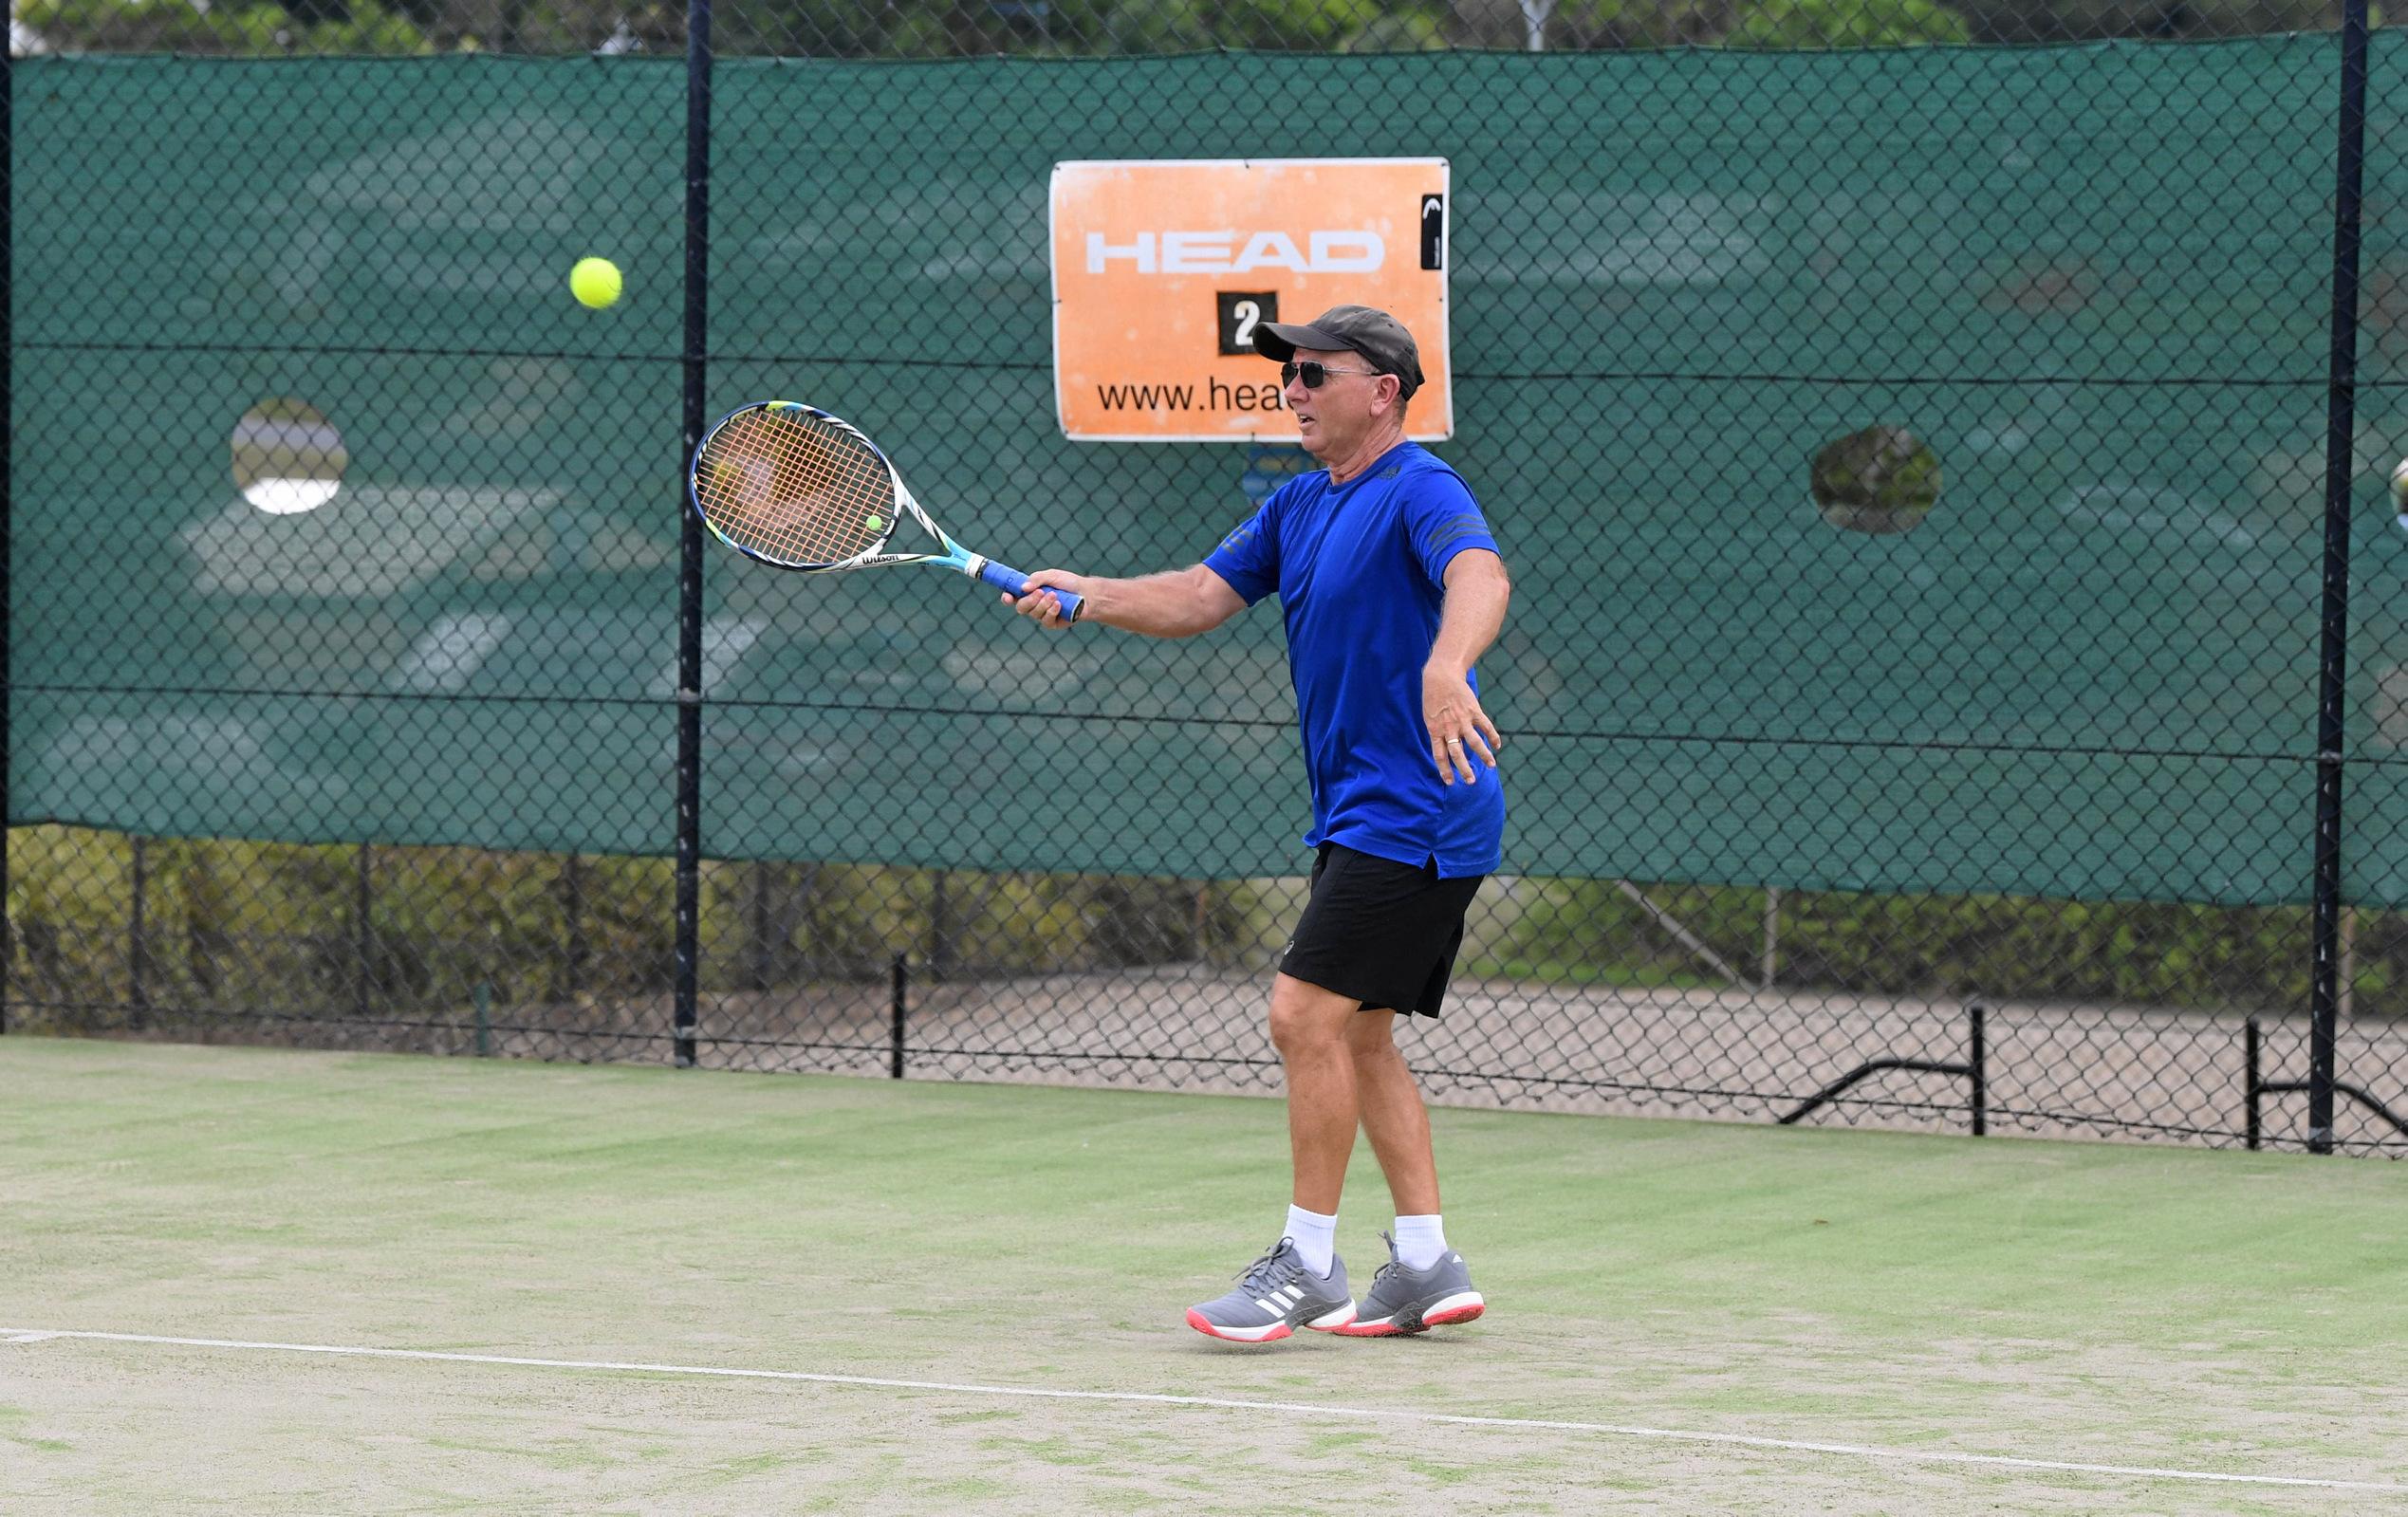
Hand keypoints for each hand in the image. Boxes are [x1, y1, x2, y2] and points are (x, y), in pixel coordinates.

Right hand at [1006, 569, 1088, 630]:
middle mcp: (1034, 604)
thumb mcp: (1052, 575)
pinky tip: (1059, 604)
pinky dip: (1052, 611)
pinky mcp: (1052, 623)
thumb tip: (1023, 588)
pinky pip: (1046, 620)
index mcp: (1030, 592)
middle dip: (1029, 600)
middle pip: (1021, 607)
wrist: (1087, 594)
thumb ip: (1036, 579)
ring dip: (1044, 604)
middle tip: (1040, 592)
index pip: (1013, 596)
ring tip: (1055, 595)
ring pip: (1033, 613)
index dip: (1007, 597)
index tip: (1007, 597)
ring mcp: (1042, 615)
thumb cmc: (1068, 583)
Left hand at [1423, 662, 1501, 785]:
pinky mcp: (1474, 711)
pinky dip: (1493, 736)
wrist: (1441, 676)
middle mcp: (1449, 728)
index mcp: (1435, 730)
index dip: (1445, 769)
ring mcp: (1463, 720)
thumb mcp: (1429, 717)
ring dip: (1484, 755)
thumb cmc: (1432, 698)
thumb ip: (1438, 732)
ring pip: (1475, 742)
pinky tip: (1497, 745)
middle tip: (1471, 781)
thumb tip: (1445, 748)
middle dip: (1464, 769)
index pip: (1439, 755)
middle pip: (1457, 753)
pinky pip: (1486, 726)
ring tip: (1492, 766)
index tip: (1450, 782)